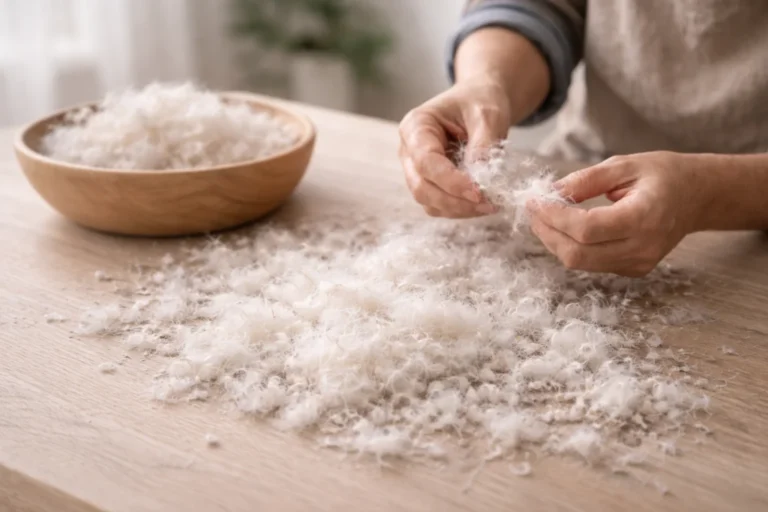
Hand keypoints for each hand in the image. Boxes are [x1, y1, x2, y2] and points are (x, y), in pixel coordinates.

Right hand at [398, 77, 511, 217]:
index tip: (479, 193)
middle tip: (489, 205)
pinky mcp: (428, 183)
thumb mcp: (488, 114)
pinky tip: (482, 204)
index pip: (426, 162)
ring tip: (490, 205)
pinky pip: (438, 205)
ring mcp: (415, 169)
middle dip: (455, 201)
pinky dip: (459, 209)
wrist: (479, 101)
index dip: (451, 181)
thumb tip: (480, 179)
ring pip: (428, 201)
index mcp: (416, 126)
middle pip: (421, 187)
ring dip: (458, 209)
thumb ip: (483, 144)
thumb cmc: (480, 101)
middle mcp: (408, 150)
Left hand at [526, 151, 710, 276]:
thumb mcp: (624, 165)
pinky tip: (565, 227)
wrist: (696, 196)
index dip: (554, 217)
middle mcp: (642, 248)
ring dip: (554, 241)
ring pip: (580, 263)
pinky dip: (571, 247)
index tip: (535, 200)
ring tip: (544, 216)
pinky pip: (591, 264)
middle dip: (547, 232)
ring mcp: (638, 264)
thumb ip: (585, 180)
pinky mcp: (633, 270)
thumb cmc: (663, 175)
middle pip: (578, 254)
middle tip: (534, 209)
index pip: (587, 229)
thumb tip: (549, 193)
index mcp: (644, 217)